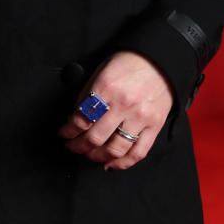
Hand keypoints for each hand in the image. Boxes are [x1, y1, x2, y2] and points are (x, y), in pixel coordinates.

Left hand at [58, 51, 173, 170]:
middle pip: (95, 137)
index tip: (63, 133)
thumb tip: (75, 117)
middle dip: (78, 146)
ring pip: (115, 149)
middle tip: (72, 146)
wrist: (160, 60)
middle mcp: (123, 104)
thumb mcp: (101, 71)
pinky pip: (138, 152)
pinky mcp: (155, 126)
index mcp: (107, 88)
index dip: (67, 130)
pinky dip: (123, 163)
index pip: (81, 118)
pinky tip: (111, 163)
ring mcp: (140, 117)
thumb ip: (88, 94)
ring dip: (97, 157)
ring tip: (89, 154)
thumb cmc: (128, 63)